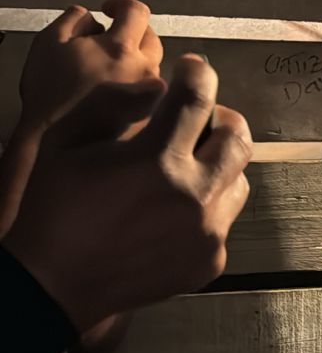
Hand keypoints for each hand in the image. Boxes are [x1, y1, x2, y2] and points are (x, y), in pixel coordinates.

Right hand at [2, 55, 252, 331]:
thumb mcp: (67, 140)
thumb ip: (115, 101)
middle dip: (221, 116)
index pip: (198, 97)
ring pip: (238, 178)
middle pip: (237, 136)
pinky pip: (225, 219)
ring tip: (186, 164)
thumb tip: (159, 88)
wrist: (54, 284)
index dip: (199, 73)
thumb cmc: (55, 209)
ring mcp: (208, 231)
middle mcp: (193, 195)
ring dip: (217, 163)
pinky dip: (208, 205)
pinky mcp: (211, 258)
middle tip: (199, 116)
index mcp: (157, 160)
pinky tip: (174, 207)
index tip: (193, 68)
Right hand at [18, 0, 163, 133]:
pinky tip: (119, 92)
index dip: (121, 4)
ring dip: (137, 59)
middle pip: (152, 37)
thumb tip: (91, 16)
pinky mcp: (154, 113)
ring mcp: (153, 93)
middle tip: (110, 39)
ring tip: (111, 68)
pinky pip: (154, 90)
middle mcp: (145, 68)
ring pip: (154, 64)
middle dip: (132, 32)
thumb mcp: (49, 43)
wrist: (56, 141)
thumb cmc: (50, 92)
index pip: (136, 11)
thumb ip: (74, 20)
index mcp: (120, 47)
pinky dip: (140, 83)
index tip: (109, 10)